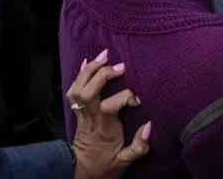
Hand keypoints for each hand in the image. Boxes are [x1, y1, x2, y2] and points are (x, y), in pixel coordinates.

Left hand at [67, 51, 149, 178]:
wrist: (83, 172)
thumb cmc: (106, 165)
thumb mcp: (126, 160)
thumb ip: (139, 146)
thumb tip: (149, 125)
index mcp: (104, 129)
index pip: (108, 107)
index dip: (125, 98)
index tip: (139, 100)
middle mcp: (90, 119)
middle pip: (87, 92)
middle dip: (103, 74)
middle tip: (122, 66)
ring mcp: (82, 114)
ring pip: (77, 88)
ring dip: (90, 69)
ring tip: (106, 55)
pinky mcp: (79, 111)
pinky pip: (73, 90)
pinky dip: (80, 73)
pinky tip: (89, 61)